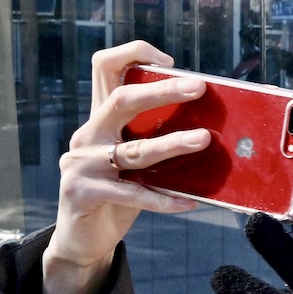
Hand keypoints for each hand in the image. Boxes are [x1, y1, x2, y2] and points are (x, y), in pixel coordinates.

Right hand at [43, 41, 210, 293]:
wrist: (83, 239)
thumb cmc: (118, 197)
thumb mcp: (136, 164)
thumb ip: (156, 142)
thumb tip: (211, 130)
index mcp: (100, 120)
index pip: (105, 68)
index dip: (132, 54)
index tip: (168, 60)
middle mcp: (87, 135)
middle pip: (122, 100)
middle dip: (163, 92)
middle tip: (198, 88)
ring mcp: (81, 164)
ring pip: (134, 150)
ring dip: (172, 144)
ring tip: (204, 140)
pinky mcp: (82, 193)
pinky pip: (133, 194)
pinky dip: (165, 198)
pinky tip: (191, 201)